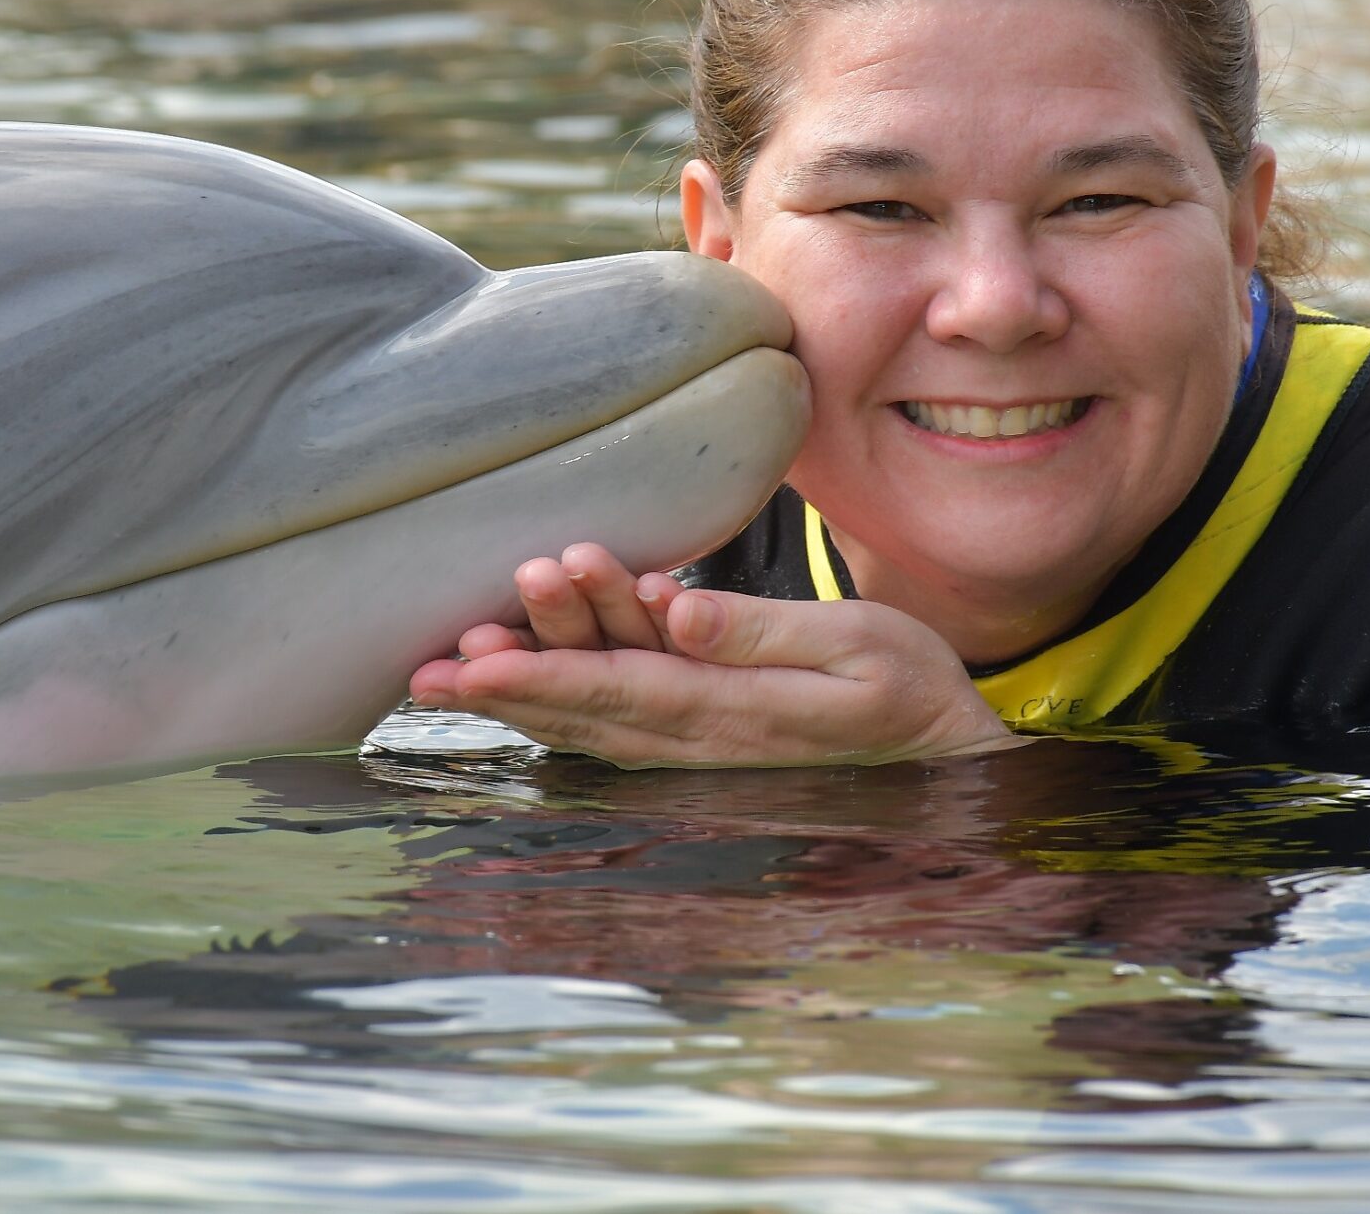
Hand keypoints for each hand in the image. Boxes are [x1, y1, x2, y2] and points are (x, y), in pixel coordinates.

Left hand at [408, 543, 1018, 767]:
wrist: (944, 756)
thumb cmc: (907, 688)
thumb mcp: (857, 646)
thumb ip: (763, 634)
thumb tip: (680, 614)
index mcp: (734, 710)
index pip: (620, 687)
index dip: (543, 676)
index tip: (475, 664)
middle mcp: (701, 736)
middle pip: (584, 710)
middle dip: (503, 688)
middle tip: (425, 672)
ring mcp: (698, 745)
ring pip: (589, 721)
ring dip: (520, 697)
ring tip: (452, 670)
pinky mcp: (701, 737)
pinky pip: (614, 725)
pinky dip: (558, 709)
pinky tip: (515, 691)